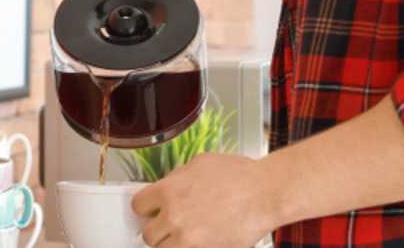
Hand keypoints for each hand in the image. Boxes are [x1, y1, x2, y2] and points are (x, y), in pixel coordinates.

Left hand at [133, 153, 276, 247]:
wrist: (266, 194)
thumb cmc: (239, 176)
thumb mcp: (198, 164)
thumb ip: (176, 179)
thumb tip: (165, 188)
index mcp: (168, 191)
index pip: (138, 206)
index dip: (146, 208)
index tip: (152, 210)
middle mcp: (174, 217)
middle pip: (148, 234)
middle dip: (158, 228)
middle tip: (170, 224)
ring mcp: (189, 240)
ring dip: (171, 243)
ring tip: (186, 234)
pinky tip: (198, 240)